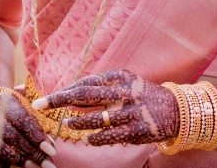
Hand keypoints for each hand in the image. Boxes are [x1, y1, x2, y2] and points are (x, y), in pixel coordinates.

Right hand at [0, 92, 57, 167]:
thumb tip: (50, 147)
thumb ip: (37, 126)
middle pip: (13, 136)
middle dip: (32, 152)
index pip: (23, 121)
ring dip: (19, 160)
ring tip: (34, 166)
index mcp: (4, 100)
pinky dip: (2, 165)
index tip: (52, 151)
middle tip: (47, 164)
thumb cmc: (13, 112)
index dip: (38, 137)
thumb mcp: (25, 111)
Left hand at [31, 69, 178, 146]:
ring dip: (79, 121)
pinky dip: (98, 137)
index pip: (85, 82)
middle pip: (86, 94)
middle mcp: (124, 91)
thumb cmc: (142, 96)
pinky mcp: (139, 129)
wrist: (177, 110)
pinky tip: (87, 139)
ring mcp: (132, 111)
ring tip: (66, 124)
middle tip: (39, 104)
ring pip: (98, 117)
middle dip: (59, 100)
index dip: (64, 90)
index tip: (44, 97)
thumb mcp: (125, 84)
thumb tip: (70, 95)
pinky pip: (113, 134)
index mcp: (120, 77)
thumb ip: (101, 89)